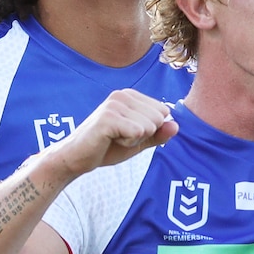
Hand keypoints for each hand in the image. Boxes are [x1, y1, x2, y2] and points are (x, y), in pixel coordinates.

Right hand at [45, 89, 178, 180]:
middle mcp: (122, 95)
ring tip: (114, 138)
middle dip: (144, 135)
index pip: (163, 112)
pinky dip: (127, 143)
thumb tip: (176, 125)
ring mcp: (115, 104)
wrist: (76, 158)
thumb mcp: (138, 141)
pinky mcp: (109, 117)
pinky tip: (110, 140)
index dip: (150, 130)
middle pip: (159, 118)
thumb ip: (157, 134)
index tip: (128, 133)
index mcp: (130, 95)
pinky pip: (138, 133)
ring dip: (134, 140)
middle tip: (120, 137)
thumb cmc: (106, 147)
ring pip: (150, 126)